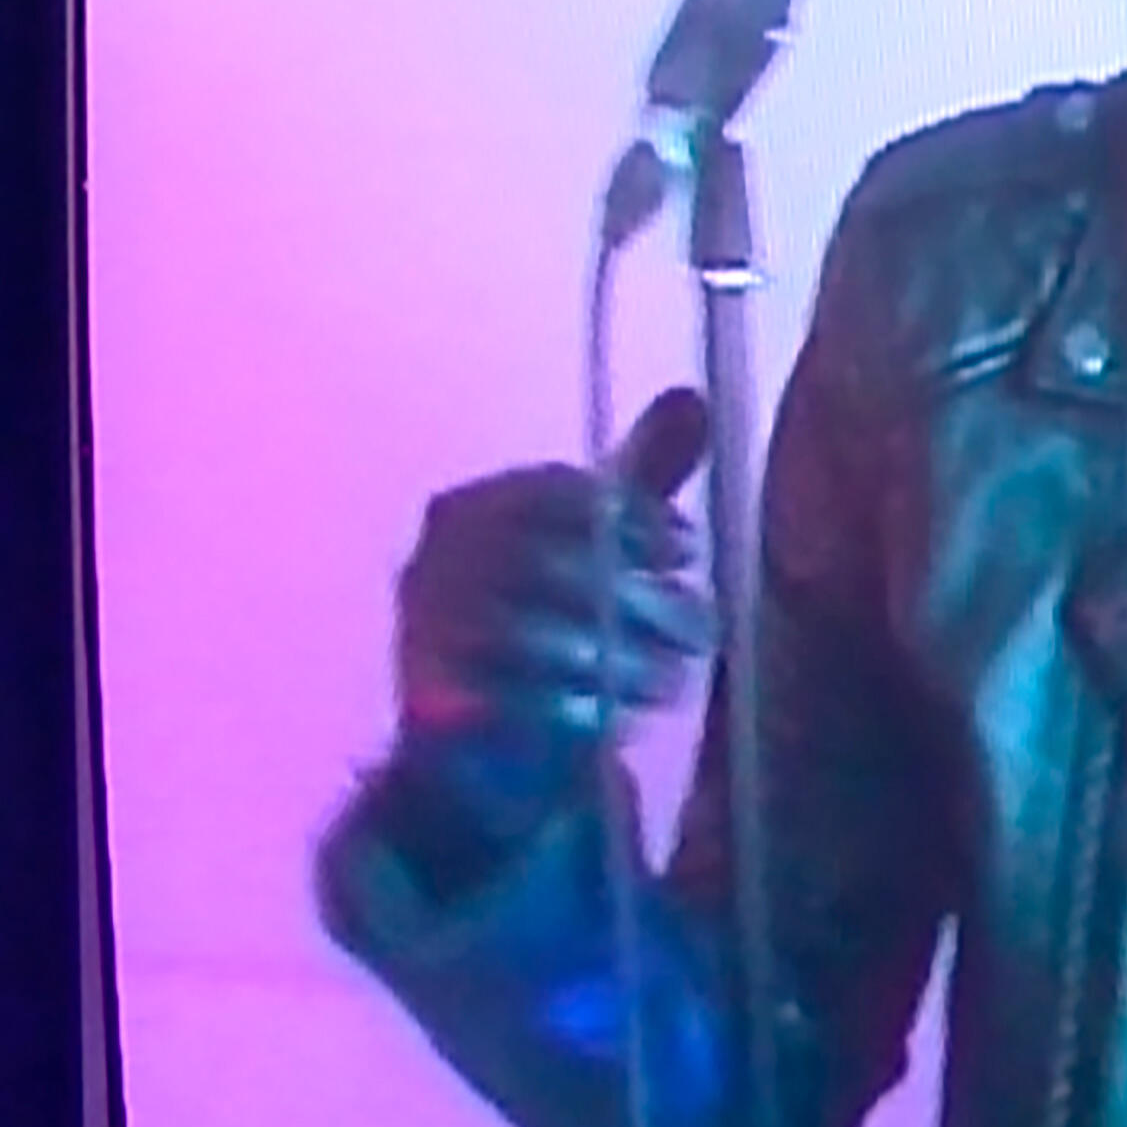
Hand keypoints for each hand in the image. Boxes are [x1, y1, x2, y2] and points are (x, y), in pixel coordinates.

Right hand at [393, 387, 719, 752]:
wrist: (473, 727)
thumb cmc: (547, 610)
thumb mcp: (597, 535)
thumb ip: (641, 472)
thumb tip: (694, 398)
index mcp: (469, 511)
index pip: (556, 495)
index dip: (632, 516)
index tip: (687, 547)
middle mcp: (435, 564)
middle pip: (550, 567)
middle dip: (638, 597)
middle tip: (701, 624)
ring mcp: (424, 634)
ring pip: (537, 637)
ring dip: (621, 659)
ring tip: (674, 674)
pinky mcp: (432, 706)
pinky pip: (514, 701)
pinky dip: (580, 706)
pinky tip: (623, 710)